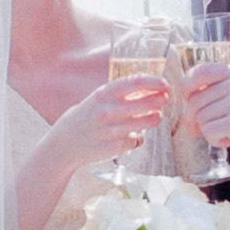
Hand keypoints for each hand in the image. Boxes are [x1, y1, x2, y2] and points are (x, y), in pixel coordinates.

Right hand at [53, 74, 169, 167]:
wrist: (65, 144)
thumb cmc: (85, 118)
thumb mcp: (97, 100)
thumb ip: (118, 95)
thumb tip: (147, 89)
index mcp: (103, 94)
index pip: (135, 83)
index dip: (154, 82)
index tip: (164, 84)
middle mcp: (109, 111)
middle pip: (147, 103)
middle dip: (160, 100)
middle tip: (164, 99)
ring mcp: (113, 130)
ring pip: (148, 122)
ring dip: (155, 118)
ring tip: (155, 117)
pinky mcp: (117, 147)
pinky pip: (138, 139)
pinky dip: (138, 137)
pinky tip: (131, 136)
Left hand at [181, 64, 229, 169]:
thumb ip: (223, 90)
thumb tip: (187, 100)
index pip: (199, 72)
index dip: (187, 89)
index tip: (190, 102)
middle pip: (194, 101)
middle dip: (195, 120)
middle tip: (206, 130)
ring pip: (200, 118)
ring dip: (210, 132)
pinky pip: (209, 132)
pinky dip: (217, 141)